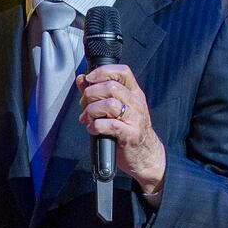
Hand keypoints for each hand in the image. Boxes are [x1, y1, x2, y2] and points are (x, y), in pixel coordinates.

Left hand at [75, 65, 165, 198]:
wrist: (146, 156)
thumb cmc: (129, 130)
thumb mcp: (115, 108)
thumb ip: (97, 92)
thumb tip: (81, 79)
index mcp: (133, 93)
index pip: (122, 72)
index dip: (103, 72)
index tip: (89, 79)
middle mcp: (136, 103)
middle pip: (110, 87)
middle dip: (90, 94)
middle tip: (84, 104)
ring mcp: (135, 119)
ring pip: (109, 104)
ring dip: (91, 110)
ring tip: (87, 118)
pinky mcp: (130, 135)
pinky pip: (109, 125)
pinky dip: (95, 126)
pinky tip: (92, 129)